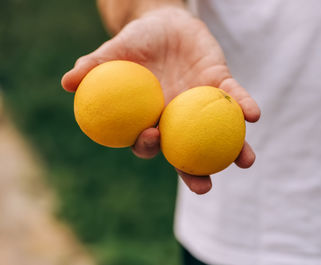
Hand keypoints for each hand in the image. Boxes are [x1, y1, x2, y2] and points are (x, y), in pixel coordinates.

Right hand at [61, 7, 259, 193]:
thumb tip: (67, 82)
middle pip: (187, 151)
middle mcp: (178, 118)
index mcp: (151, 117)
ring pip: (218, 132)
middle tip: (203, 186)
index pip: (150, 142)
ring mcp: (201, 104)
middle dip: (196, 171)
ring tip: (245, 160)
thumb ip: (93, 67)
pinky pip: (234, 98)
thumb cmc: (135, 42)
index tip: (151, 139)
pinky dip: (243, 106)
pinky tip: (253, 115)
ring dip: (234, 148)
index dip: (150, 147)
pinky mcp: (221, 85)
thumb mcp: (112, 52)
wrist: (164, 22)